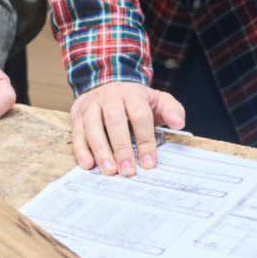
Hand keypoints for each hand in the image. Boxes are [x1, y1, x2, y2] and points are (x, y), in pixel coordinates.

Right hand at [70, 81, 184, 176]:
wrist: (109, 86)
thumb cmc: (136, 101)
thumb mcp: (157, 100)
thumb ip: (172, 110)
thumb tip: (179, 123)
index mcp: (132, 92)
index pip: (140, 115)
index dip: (145, 139)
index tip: (148, 163)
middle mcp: (110, 96)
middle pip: (114, 118)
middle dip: (121, 146)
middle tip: (128, 171)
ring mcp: (91, 104)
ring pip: (92, 124)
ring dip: (100, 149)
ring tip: (109, 171)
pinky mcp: (77, 114)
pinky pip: (76, 131)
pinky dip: (81, 149)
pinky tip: (88, 164)